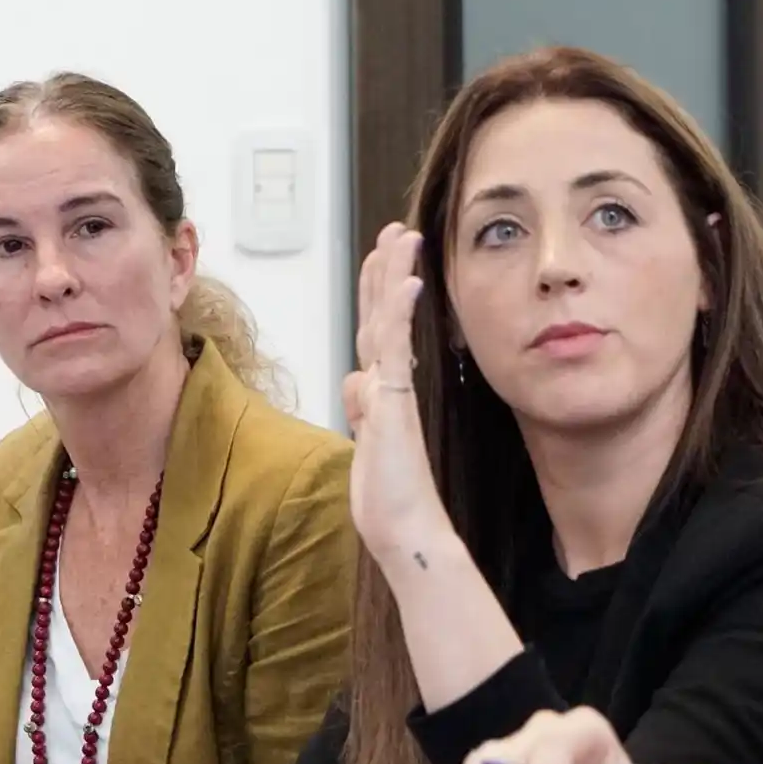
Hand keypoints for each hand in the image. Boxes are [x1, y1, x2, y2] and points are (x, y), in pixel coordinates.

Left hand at [342, 222, 453, 562]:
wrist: (406, 532)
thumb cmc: (389, 500)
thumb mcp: (366, 445)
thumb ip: (363, 409)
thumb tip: (355, 380)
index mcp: (383, 396)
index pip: (379, 333)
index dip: (381, 294)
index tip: (387, 261)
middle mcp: (389, 387)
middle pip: (384, 316)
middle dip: (387, 270)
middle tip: (398, 230)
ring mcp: (393, 392)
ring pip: (389, 322)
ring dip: (391, 276)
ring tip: (400, 237)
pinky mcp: (394, 404)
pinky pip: (395, 349)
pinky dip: (398, 314)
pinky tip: (407, 281)